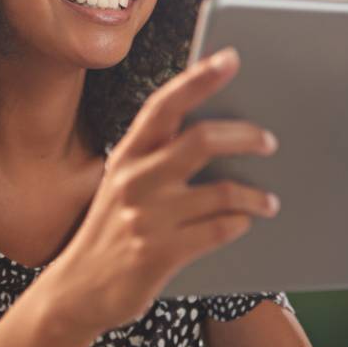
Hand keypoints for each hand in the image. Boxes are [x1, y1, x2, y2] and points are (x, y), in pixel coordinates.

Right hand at [39, 47, 280, 335]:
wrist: (78, 289)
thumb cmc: (112, 229)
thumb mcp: (123, 183)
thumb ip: (158, 156)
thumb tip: (220, 129)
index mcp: (127, 154)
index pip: (165, 105)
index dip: (199, 78)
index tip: (230, 58)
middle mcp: (133, 179)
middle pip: (202, 140)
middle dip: (245, 136)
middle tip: (269, 141)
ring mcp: (145, 217)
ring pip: (221, 191)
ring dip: (255, 195)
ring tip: (268, 200)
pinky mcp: (158, 253)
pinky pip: (218, 230)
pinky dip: (239, 224)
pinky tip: (245, 223)